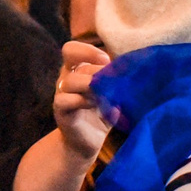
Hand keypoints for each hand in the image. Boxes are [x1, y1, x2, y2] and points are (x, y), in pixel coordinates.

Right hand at [54, 41, 111, 159]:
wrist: (89, 141)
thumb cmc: (102, 113)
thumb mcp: (112, 93)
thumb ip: (116, 79)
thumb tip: (131, 68)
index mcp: (77, 70)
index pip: (71, 49)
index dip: (87, 50)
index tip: (106, 60)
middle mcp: (66, 79)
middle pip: (73, 62)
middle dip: (96, 70)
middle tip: (111, 82)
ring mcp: (61, 94)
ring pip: (70, 81)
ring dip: (90, 85)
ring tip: (103, 96)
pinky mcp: (60, 111)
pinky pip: (65, 100)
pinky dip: (82, 100)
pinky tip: (94, 105)